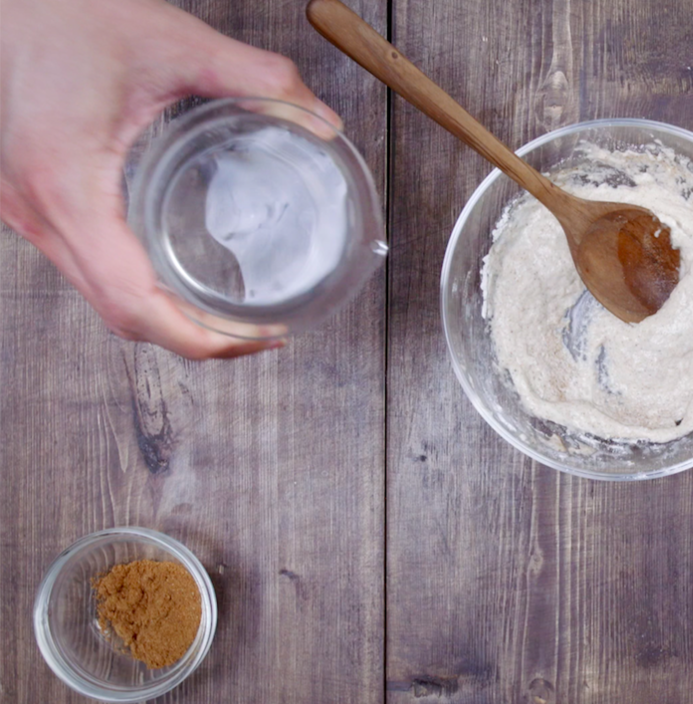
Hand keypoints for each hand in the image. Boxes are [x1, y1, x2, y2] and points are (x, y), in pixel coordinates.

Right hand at [1, 0, 341, 357]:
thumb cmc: (64, 13)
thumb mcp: (174, 42)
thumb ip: (258, 78)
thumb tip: (322, 121)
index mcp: (67, 185)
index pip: (134, 301)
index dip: (202, 338)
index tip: (258, 337)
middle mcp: (38, 212)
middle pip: (121, 316)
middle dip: (196, 340)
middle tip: (259, 335)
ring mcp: (26, 212)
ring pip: (100, 298)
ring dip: (165, 320)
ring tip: (230, 318)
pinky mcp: (30, 201)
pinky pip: (87, 267)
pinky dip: (137, 289)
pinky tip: (179, 279)